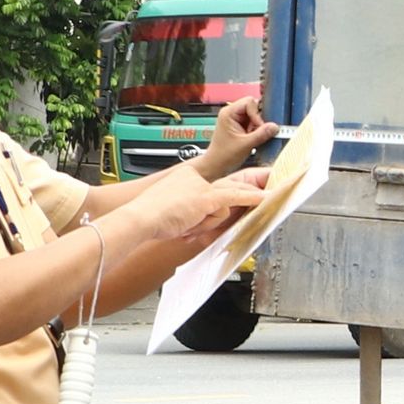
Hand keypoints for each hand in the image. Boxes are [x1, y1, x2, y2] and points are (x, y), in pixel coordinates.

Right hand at [141, 160, 270, 247]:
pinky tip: (265, 197)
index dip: (228, 193)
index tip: (239, 194)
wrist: (138, 219)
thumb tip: (194, 226)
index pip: (214, 185)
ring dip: (208, 222)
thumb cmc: (149, 218)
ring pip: (223, 204)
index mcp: (184, 176)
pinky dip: (251, 197)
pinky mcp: (206, 197)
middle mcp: (193, 176)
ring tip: (185, 224)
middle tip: (264, 188)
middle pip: (227, 185)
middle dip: (246, 191)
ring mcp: (201, 186)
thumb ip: (188, 214)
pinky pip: (235, 196)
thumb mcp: (172, 212)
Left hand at [197, 92, 273, 178]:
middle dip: (259, 120)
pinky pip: (253, 123)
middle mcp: (231, 113)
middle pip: (253, 107)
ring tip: (252, 138)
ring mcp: (235, 119)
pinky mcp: (239, 126)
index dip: (257, 114)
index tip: (259, 127)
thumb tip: (274, 127)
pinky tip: (252, 139)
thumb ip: (261, 134)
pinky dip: (256, 131)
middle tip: (258, 132)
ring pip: (255, 116)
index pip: (250, 102)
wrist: (216, 165)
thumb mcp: (246, 145)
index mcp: (228, 113)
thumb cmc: (223, 155)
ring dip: (257, 127)